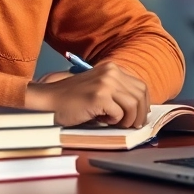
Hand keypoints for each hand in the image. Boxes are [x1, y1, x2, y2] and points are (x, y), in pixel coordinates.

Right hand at [24, 62, 150, 128]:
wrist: (49, 101)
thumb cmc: (73, 99)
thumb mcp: (99, 88)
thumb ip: (118, 92)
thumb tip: (140, 109)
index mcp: (112, 68)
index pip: (141, 86)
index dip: (144, 104)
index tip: (140, 116)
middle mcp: (111, 72)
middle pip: (140, 95)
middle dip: (139, 114)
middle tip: (131, 126)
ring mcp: (105, 83)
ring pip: (133, 105)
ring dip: (127, 119)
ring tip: (115, 123)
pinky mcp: (99, 96)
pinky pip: (119, 114)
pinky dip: (114, 121)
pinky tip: (102, 120)